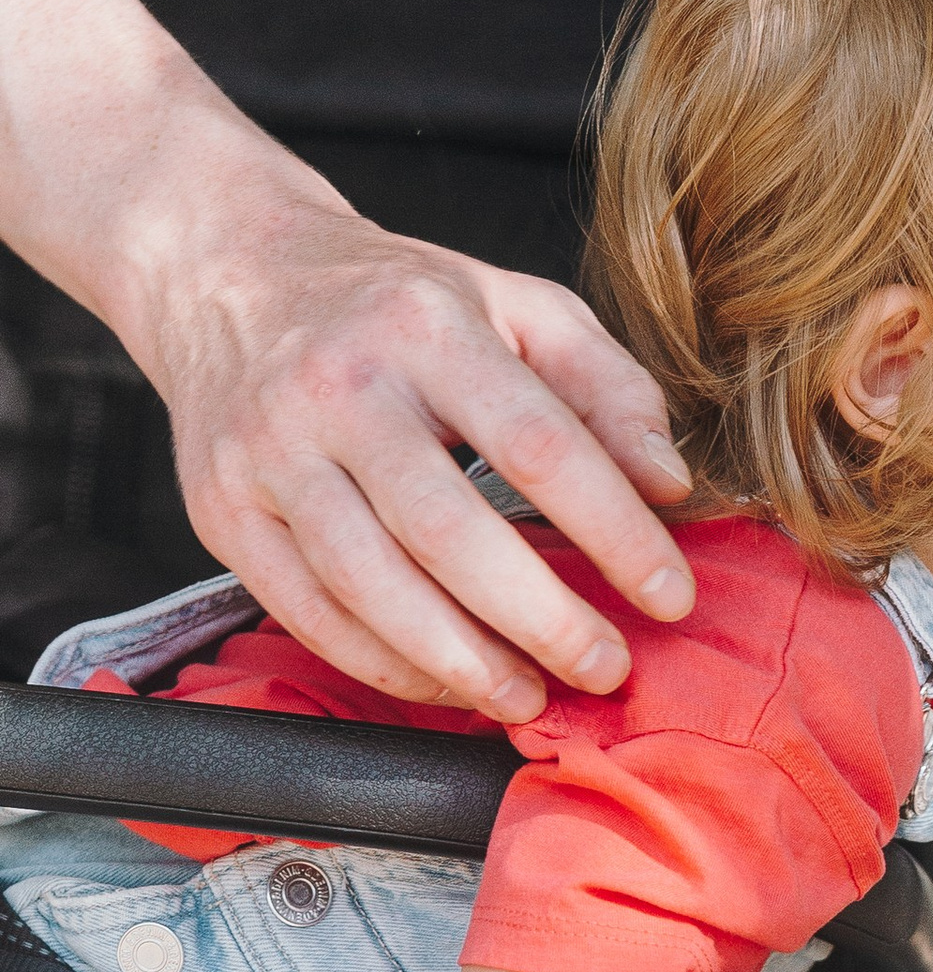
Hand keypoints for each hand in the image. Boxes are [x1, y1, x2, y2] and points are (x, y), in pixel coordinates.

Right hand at [142, 192, 697, 720]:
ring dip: (461, 661)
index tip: (669, 594)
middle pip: (448, 531)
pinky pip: (308, 612)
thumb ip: (608, 388)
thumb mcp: (518, 306)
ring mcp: (269, 455)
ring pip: (370, 585)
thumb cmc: (399, 304)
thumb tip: (670, 485)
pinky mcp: (223, 513)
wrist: (231, 276)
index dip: (613, 531)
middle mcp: (338, 388)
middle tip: (605, 666)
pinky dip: (384, 664)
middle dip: (541, 618)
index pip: (538, 444)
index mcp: (427, 328)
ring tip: (530, 696)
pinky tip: (448, 681)